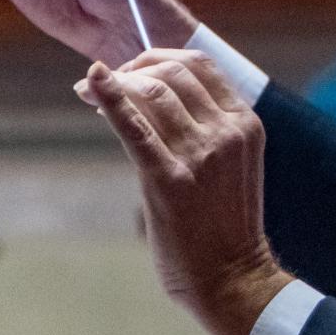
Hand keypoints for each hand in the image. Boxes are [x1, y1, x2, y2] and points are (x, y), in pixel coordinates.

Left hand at [77, 49, 291, 334]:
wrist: (232, 276)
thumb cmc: (225, 224)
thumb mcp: (232, 163)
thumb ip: (207, 129)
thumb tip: (151, 97)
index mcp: (245, 123)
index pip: (201, 64)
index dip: (159, 58)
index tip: (133, 69)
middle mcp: (227, 132)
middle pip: (174, 72)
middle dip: (133, 68)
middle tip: (104, 82)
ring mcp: (200, 155)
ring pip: (153, 93)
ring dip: (116, 84)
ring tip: (90, 92)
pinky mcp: (169, 180)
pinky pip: (135, 128)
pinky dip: (110, 99)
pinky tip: (91, 84)